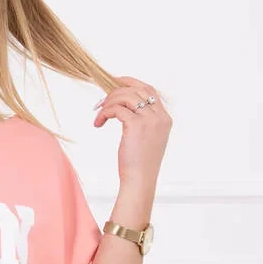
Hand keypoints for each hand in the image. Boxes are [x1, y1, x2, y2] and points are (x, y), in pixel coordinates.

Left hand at [93, 75, 171, 191]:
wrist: (139, 180)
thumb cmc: (139, 164)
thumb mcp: (146, 139)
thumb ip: (142, 122)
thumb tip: (123, 109)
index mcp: (164, 118)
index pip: (149, 89)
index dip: (131, 82)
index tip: (115, 82)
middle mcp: (160, 116)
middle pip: (137, 89)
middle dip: (116, 91)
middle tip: (101, 101)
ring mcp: (150, 120)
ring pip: (125, 96)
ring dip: (108, 102)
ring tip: (98, 114)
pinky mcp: (136, 125)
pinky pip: (117, 108)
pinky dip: (105, 113)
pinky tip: (98, 123)